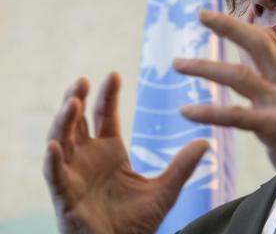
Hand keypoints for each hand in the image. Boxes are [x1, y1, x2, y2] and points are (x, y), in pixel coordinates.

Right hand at [43, 73, 207, 233]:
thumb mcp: (165, 190)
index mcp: (110, 151)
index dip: (107, 95)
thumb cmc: (138, 222)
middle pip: (77, 121)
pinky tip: (56, 146)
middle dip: (77, 99)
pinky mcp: (65, 196)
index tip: (113, 74)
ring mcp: (75, 174)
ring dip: (63, 121)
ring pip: (61, 140)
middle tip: (84, 80)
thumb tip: (206, 142)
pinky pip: (54, 175)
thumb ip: (182, 166)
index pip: (105, 115)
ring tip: (73, 102)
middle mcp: (89, 157)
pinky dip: (53, 161)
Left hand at [174, 10, 275, 204]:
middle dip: (228, 26)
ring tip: (177, 63)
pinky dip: (209, 112)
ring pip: (240, 76)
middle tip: (200, 14)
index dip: (240, 24)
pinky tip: (187, 112)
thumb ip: (270, 86)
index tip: (213, 16)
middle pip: (258, 44)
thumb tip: (248, 68)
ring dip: (205, 67)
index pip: (266, 42)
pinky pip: (237, 116)